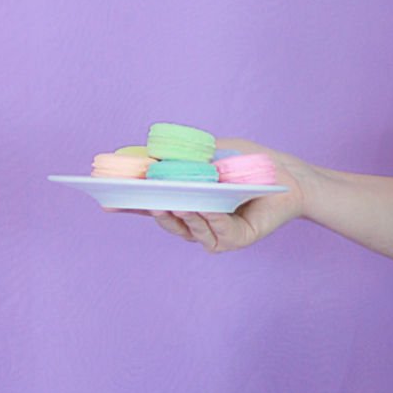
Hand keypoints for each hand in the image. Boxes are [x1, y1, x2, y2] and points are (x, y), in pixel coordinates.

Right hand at [112, 137, 312, 253]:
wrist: (286, 173)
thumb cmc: (247, 162)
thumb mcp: (208, 153)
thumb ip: (180, 158)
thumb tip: (147, 160)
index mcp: (186, 200)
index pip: (151, 204)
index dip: (128, 205)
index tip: (105, 201)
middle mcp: (197, 221)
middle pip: (167, 221)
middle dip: (152, 211)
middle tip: (143, 199)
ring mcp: (215, 232)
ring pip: (190, 230)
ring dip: (181, 216)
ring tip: (172, 203)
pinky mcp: (237, 239)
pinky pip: (218, 233)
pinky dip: (210, 220)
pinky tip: (204, 208)